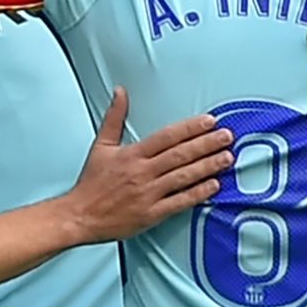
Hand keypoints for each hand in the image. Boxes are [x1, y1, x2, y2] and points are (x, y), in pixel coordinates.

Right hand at [66, 88, 232, 242]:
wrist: (79, 216)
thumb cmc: (92, 182)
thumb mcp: (101, 146)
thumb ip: (115, 117)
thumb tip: (120, 91)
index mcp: (132, 154)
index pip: (166, 137)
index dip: (190, 128)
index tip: (209, 121)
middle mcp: (142, 172)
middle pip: (180, 155)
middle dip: (206, 144)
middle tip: (228, 136)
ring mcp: (148, 194)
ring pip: (183, 177)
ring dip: (208, 166)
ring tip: (227, 157)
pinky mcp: (151, 214)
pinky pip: (179, 202)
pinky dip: (197, 194)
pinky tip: (214, 185)